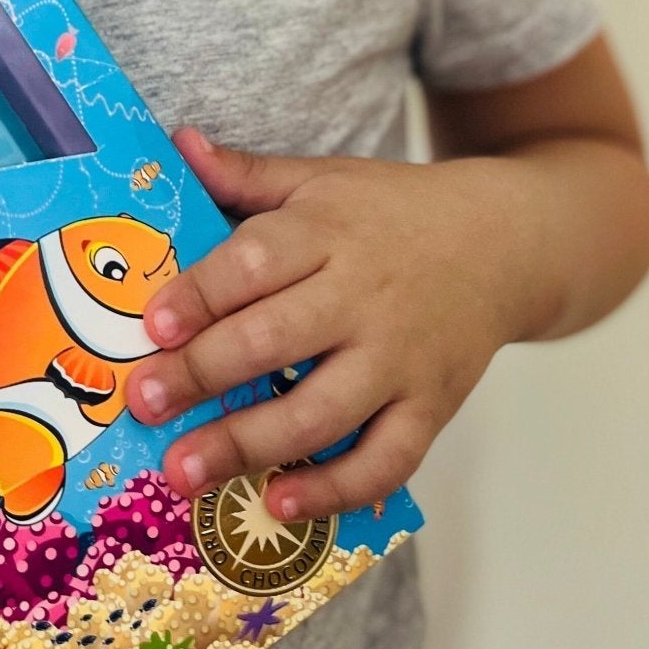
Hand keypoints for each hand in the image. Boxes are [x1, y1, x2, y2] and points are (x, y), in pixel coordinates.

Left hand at [128, 127, 533, 522]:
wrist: (504, 242)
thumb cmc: (391, 213)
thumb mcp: (321, 178)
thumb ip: (245, 174)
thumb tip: (178, 143)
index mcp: (329, 231)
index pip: (255, 263)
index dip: (200, 295)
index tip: (152, 326)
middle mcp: (363, 297)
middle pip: (274, 340)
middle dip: (202, 375)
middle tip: (144, 403)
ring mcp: (400, 358)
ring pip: (320, 412)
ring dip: (247, 446)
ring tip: (184, 472)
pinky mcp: (431, 407)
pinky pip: (385, 460)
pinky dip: (335, 489)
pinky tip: (280, 505)